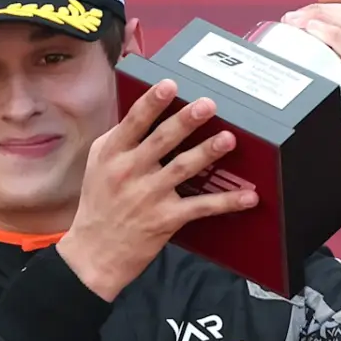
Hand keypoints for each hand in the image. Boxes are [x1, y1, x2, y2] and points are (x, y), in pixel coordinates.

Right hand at [57, 81, 258, 300]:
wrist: (93, 254)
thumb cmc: (98, 206)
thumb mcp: (98, 167)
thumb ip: (120, 142)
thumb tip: (145, 113)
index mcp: (111, 154)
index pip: (133, 123)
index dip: (152, 103)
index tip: (169, 86)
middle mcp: (128, 172)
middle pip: (161, 141)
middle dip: (185, 122)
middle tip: (207, 105)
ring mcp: (148, 196)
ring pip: (182, 169)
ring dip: (207, 153)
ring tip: (228, 139)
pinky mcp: (165, 219)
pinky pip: (200, 207)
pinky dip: (226, 202)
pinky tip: (247, 196)